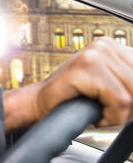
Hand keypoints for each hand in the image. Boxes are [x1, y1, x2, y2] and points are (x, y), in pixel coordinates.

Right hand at [4, 37, 132, 131]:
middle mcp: (104, 45)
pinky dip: (112, 117)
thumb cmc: (71, 100)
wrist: (38, 105)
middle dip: (132, 108)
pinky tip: (97, 118)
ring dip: (121, 115)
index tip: (127, 109)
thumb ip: (127, 82)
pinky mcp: (85, 69)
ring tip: (104, 116)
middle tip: (113, 115)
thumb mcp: (106, 86)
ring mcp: (93, 54)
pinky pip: (120, 100)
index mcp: (111, 46)